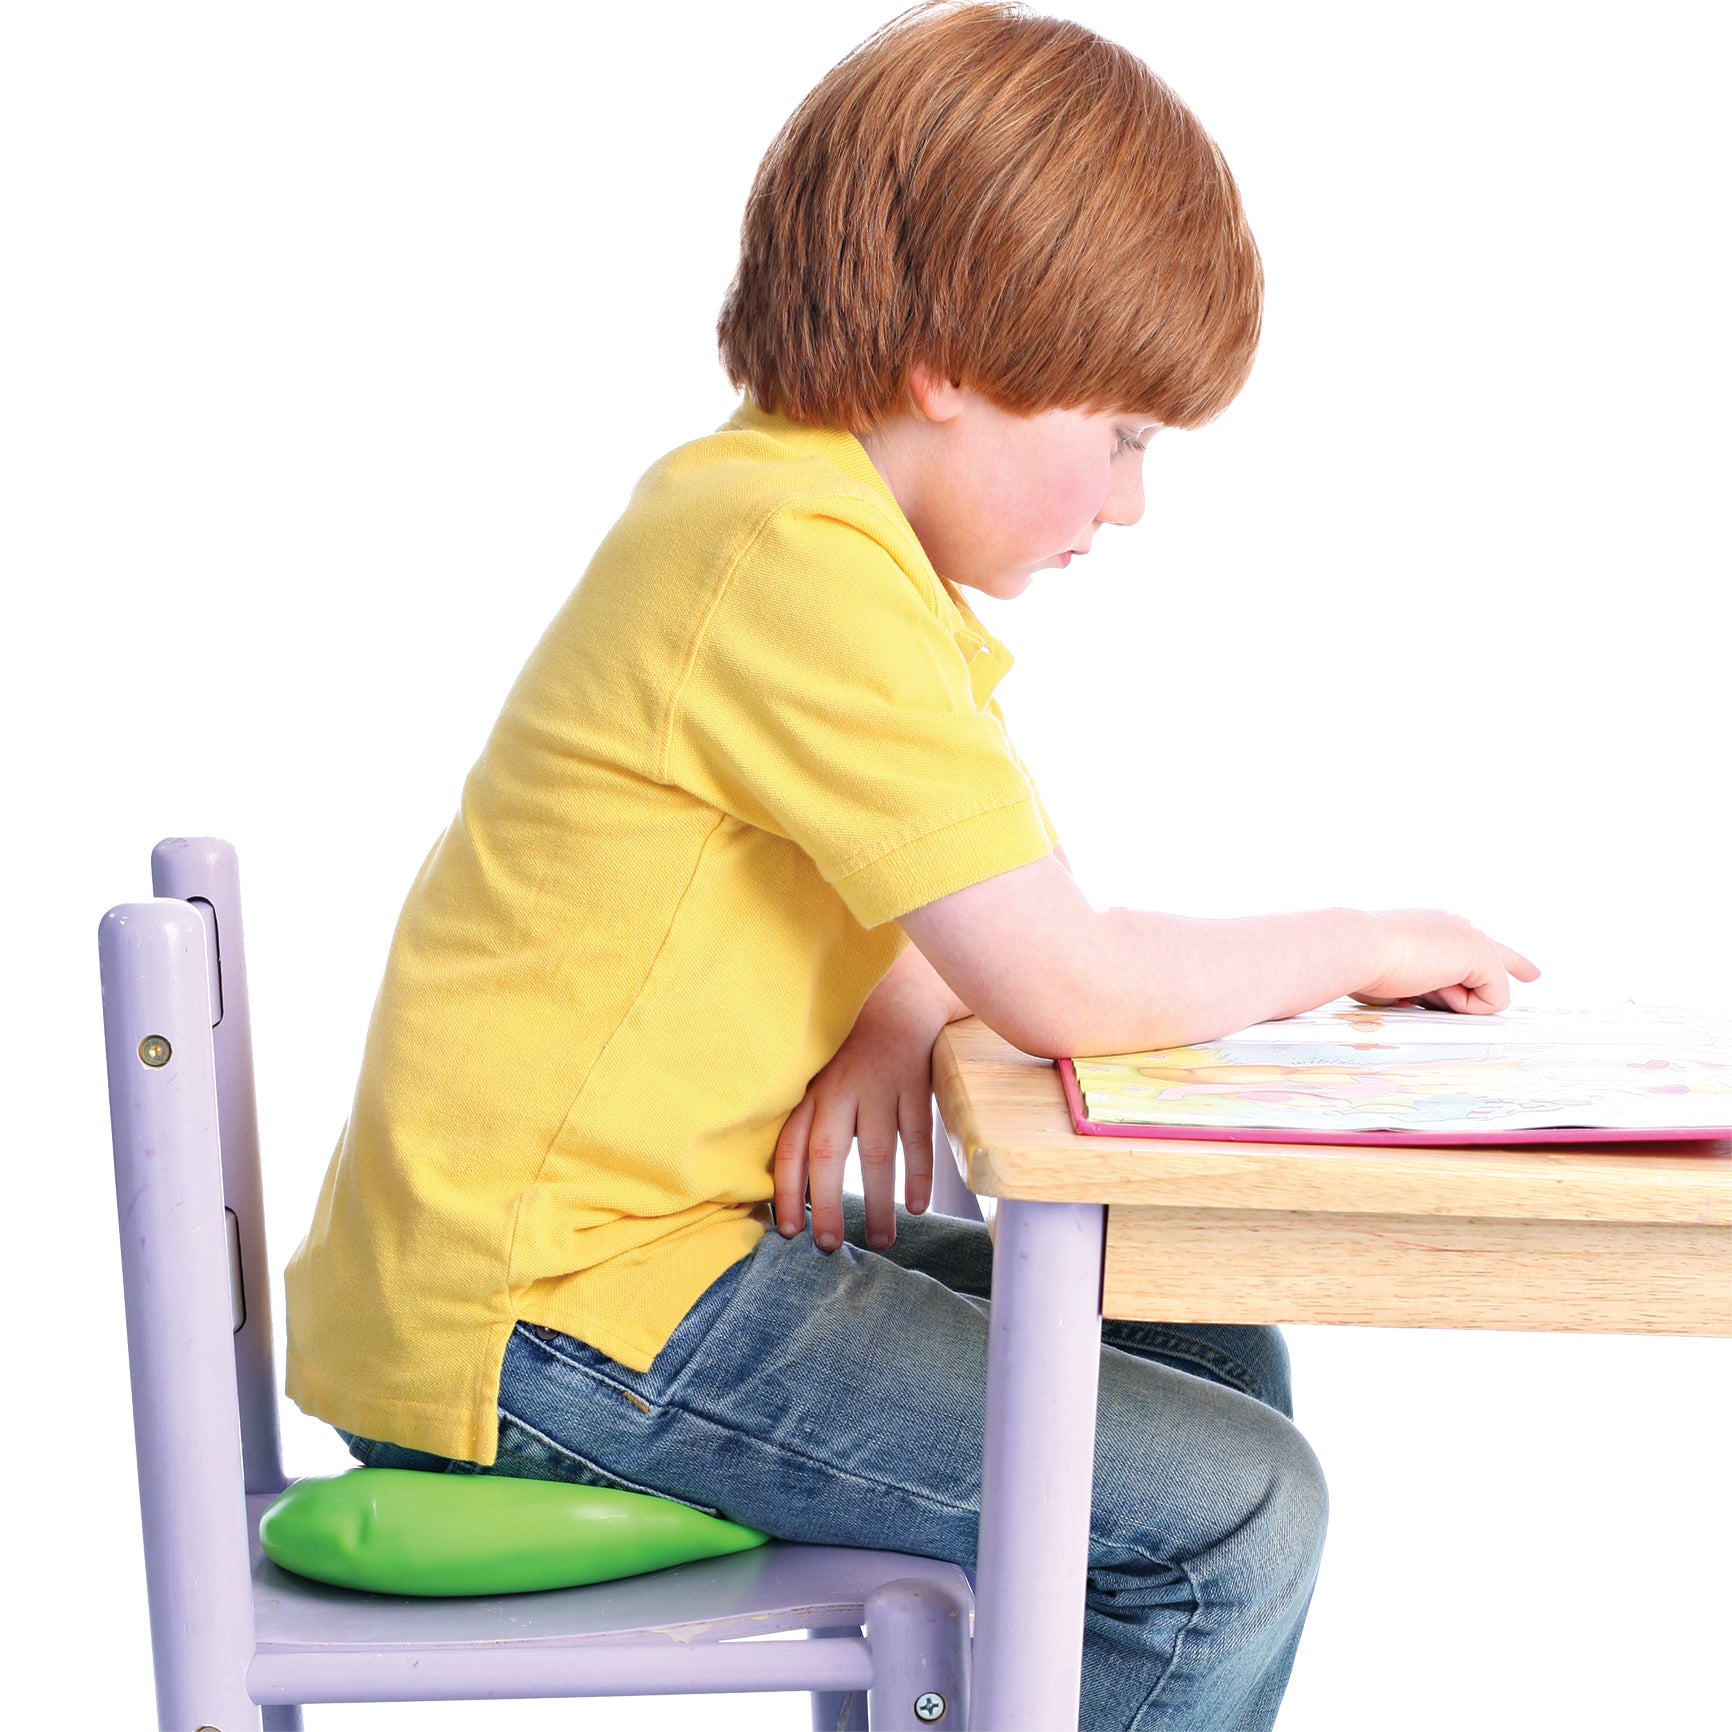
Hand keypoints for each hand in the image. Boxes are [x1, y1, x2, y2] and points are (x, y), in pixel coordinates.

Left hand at [773, 943, 964, 1252]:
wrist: (898, 999)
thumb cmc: (852, 1053)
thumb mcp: (821, 1080)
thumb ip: (809, 1124)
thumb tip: (798, 1192)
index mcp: (812, 1093)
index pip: (791, 1148)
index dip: (787, 1191)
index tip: (789, 1230)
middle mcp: (841, 1091)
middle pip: (828, 1156)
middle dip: (827, 1206)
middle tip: (829, 1247)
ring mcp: (881, 1088)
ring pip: (877, 1154)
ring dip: (878, 1201)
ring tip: (882, 1241)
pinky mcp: (916, 1085)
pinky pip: (917, 1136)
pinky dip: (918, 1174)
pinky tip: (916, 1206)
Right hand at [1352, 909, 1539, 1013]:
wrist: (1358, 947)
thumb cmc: (1362, 962)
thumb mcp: (1398, 976)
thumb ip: (1423, 987)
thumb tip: (1423, 1004)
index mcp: (1437, 925)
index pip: (1479, 944)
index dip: (1509, 961)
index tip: (1531, 973)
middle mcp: (1460, 924)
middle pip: (1503, 958)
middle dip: (1517, 968)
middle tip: (1533, 975)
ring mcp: (1475, 935)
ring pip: (1486, 990)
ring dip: (1452, 1000)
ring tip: (1418, 983)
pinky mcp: (1485, 954)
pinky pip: (1491, 1002)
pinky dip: (1462, 1005)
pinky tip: (1432, 985)